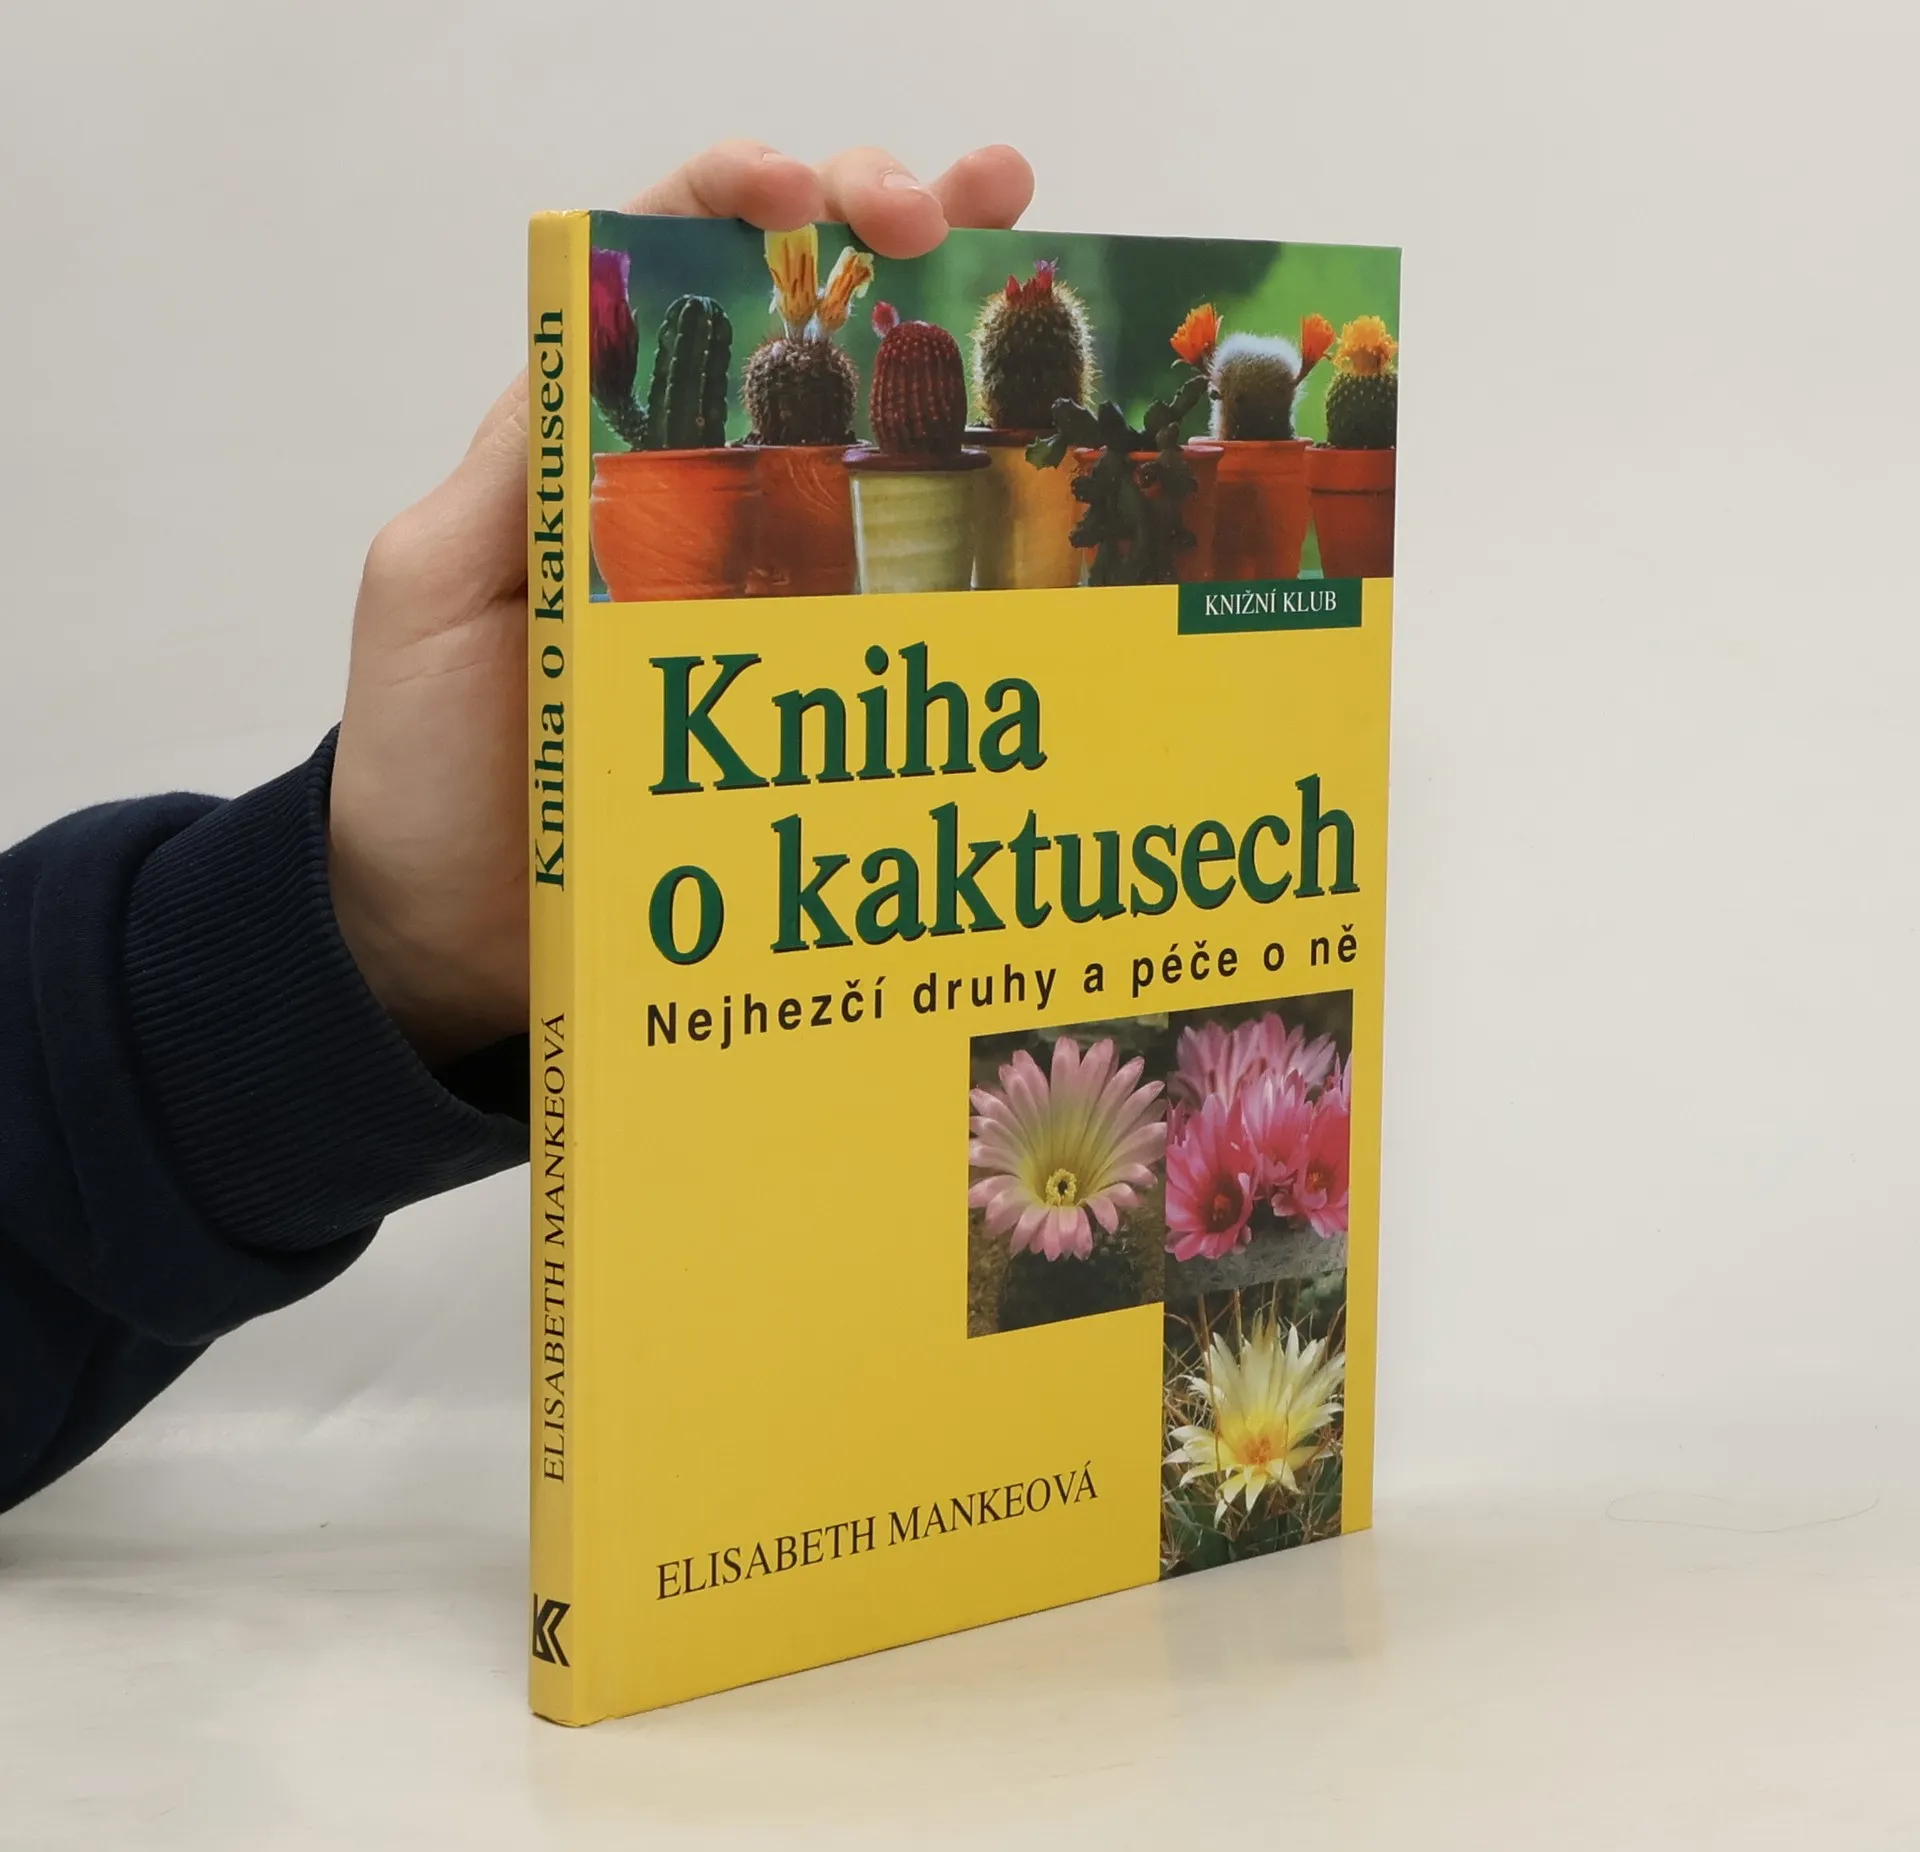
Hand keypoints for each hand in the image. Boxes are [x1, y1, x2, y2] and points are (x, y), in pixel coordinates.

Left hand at [329, 142, 1034, 1064]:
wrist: (454, 932)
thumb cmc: (422, 761)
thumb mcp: (434, 591)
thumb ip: (514, 477)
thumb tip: (608, 356)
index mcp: (587, 447)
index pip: (668, 273)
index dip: (746, 200)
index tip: (816, 199)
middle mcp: (692, 497)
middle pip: (804, 328)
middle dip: (894, 230)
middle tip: (980, 204)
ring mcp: (763, 590)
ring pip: (876, 445)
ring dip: (968, 357)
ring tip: (1050, 302)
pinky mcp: (810, 686)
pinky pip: (897, 597)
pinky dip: (976, 540)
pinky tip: (1050, 505)